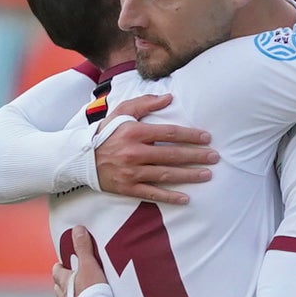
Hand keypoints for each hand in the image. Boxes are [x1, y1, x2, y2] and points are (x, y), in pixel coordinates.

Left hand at [55, 225, 108, 296]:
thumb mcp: (89, 265)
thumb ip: (83, 248)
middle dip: (63, 283)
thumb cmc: (91, 293)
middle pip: (58, 288)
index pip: (57, 272)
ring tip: (80, 296)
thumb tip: (77, 229)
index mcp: (64, 282)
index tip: (63, 263)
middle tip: (72, 278)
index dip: (59, 267)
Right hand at [95, 93, 217, 203]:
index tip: (207, 138)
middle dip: (196, 156)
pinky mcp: (127, 188)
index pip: (168, 133)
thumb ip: (145, 103)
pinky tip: (186, 198)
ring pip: (166, 174)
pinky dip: (169, 197)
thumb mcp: (121, 112)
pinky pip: (152, 194)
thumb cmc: (104, 133)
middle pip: (171, 154)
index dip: (190, 135)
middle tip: (215, 157)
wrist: (80, 158)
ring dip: (188, 175)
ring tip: (207, 175)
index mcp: (134, 132)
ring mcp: (131, 172)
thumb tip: (169, 97)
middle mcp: (134, 152)